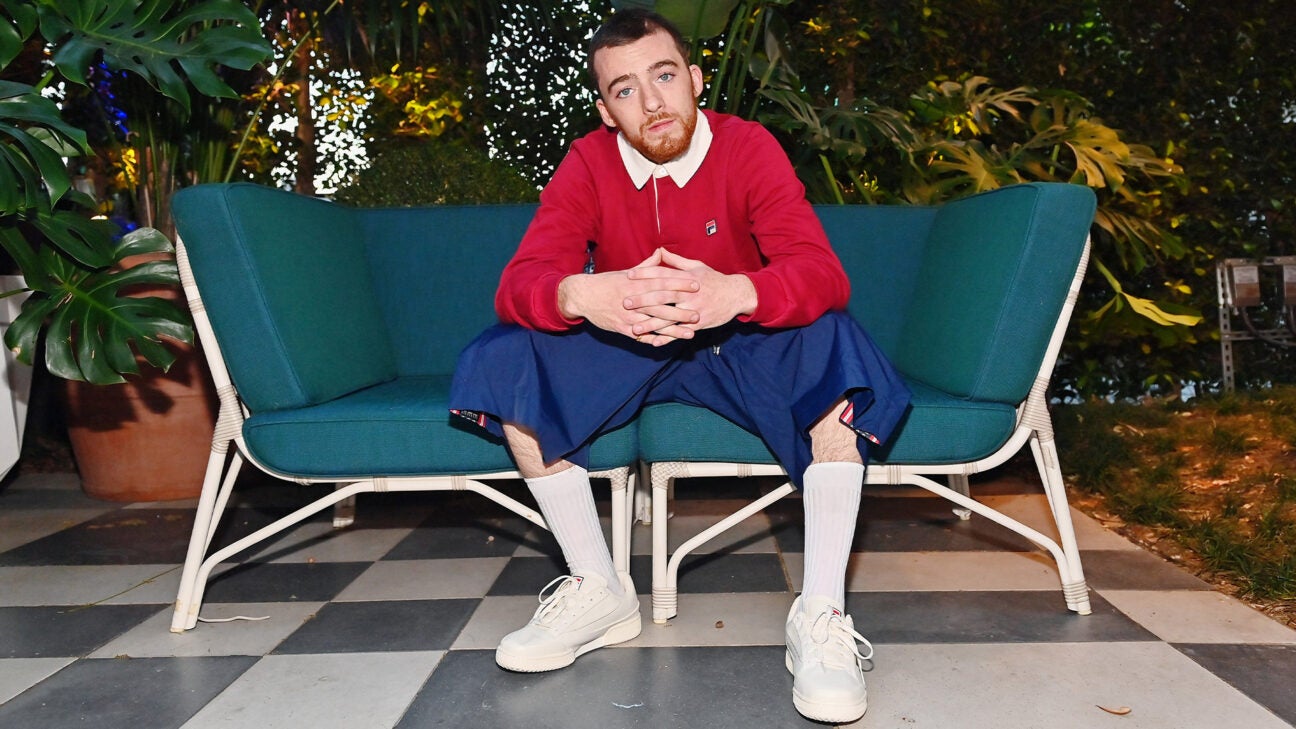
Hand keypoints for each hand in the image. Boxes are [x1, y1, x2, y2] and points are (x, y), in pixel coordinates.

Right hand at [557, 250, 699, 343]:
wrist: (583, 296)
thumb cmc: (607, 283)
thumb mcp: (627, 272)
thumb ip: (647, 265)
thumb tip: (661, 253)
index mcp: (637, 283)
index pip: (663, 281)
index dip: (680, 283)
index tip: (696, 284)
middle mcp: (634, 299)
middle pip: (662, 305)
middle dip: (681, 310)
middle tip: (699, 313)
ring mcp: (629, 315)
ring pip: (655, 324)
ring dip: (674, 330)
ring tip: (690, 333)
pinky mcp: (623, 328)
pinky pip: (642, 335)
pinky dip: (656, 339)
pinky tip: (670, 343)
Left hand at [626, 248, 756, 332]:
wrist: (737, 295)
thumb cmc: (714, 280)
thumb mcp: (697, 266)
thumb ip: (677, 261)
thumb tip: (660, 250)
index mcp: (687, 278)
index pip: (663, 274)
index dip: (646, 274)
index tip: (629, 275)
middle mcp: (689, 293)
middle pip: (663, 296)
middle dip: (643, 300)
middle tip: (625, 302)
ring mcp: (694, 309)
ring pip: (669, 317)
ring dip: (651, 324)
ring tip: (634, 328)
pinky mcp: (699, 323)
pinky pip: (680, 332)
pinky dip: (667, 338)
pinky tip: (653, 342)